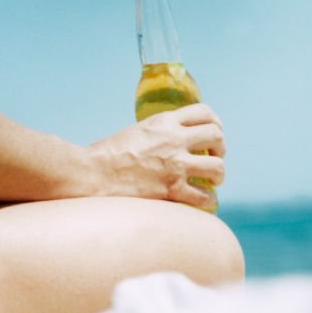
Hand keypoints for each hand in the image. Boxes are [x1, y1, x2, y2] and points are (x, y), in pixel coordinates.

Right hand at [88, 104, 225, 209]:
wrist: (90, 173)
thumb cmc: (106, 154)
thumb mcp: (138, 130)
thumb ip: (159, 132)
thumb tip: (169, 141)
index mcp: (165, 121)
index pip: (204, 112)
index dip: (215, 122)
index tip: (215, 131)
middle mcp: (175, 139)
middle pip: (217, 136)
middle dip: (221, 148)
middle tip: (215, 157)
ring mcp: (175, 164)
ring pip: (217, 167)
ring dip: (219, 174)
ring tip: (214, 180)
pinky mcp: (171, 189)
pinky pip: (202, 196)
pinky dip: (206, 199)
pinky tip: (203, 200)